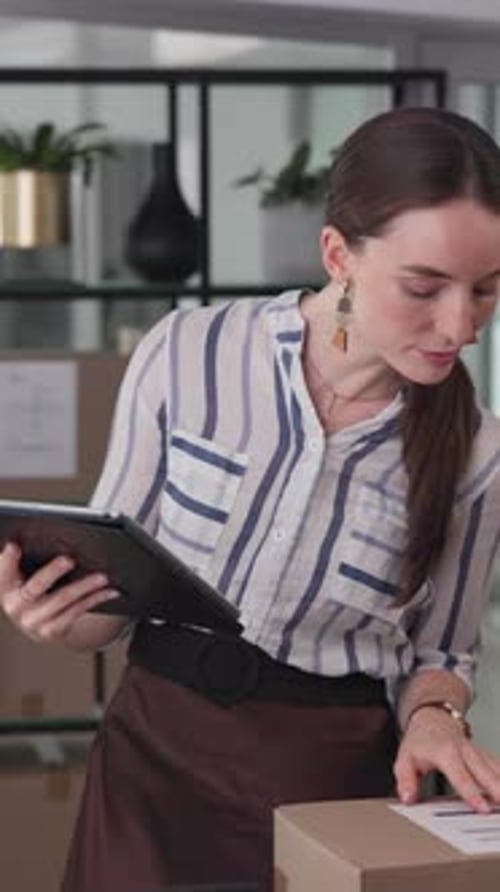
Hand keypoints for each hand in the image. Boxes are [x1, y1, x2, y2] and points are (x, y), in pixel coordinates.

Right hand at [0, 541, 117, 644]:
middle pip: (35, 587)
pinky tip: (109, 590)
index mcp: (5, 586)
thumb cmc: (33, 587)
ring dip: (85, 586)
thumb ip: (26, 559)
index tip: (14, 545)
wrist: (39, 622)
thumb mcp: (23, 574)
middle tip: (70, 559)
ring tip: (102, 576)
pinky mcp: (51, 631)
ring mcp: (33, 621)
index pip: (3, 571)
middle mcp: (15, 606)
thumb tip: (38, 536)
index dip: (7, 559)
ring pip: (62, 599)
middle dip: (52, 571)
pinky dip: (95, 598)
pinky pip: (77, 611)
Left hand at [394, 705, 499, 812]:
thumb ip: (405, 780)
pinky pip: (498, 766)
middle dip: (497, 789)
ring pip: (495, 768)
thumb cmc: (420, 741)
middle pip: (485, 772)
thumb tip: (408, 798)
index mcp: (445, 753)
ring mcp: (476, 752)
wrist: (432, 718)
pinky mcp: (484, 754)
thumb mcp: (405, 759)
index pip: (461, 777)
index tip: (483, 808)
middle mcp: (464, 751)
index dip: (472, 793)